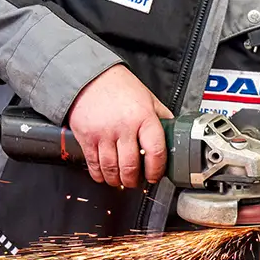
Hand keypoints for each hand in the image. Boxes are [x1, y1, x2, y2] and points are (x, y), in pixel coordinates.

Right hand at [67, 65, 172, 188]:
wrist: (90, 77)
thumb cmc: (120, 87)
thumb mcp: (148, 98)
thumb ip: (161, 117)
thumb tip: (173, 133)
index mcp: (144, 117)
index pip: (155, 151)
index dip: (156, 170)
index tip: (155, 175)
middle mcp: (124, 127)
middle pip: (130, 166)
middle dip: (134, 180)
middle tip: (136, 181)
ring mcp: (103, 134)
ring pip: (111, 169)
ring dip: (117, 180)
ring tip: (121, 180)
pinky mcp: (86, 138)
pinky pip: (93, 165)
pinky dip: (100, 175)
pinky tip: (105, 175)